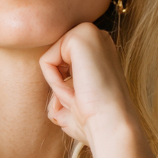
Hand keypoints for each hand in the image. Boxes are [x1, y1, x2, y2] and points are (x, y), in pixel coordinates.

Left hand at [38, 23, 139, 147]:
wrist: (112, 124)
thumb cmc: (97, 120)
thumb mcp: (77, 105)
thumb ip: (64, 97)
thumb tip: (54, 108)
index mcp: (99, 49)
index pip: (61, 64)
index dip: (66, 87)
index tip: (87, 99)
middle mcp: (97, 36)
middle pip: (53, 61)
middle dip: (60, 85)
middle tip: (83, 99)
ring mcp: (89, 33)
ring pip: (49, 60)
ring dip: (58, 85)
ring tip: (81, 94)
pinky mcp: (80, 36)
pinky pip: (46, 61)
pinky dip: (54, 82)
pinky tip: (78, 87)